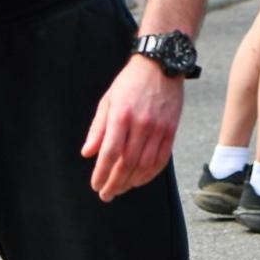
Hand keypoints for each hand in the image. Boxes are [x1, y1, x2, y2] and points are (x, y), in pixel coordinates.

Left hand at [80, 56, 183, 201]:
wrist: (160, 64)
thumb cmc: (130, 82)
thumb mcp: (107, 100)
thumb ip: (98, 129)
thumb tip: (88, 153)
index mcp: (121, 116)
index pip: (110, 153)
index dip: (102, 173)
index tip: (96, 185)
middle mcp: (141, 124)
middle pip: (127, 164)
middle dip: (115, 183)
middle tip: (106, 195)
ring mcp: (159, 128)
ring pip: (145, 165)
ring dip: (131, 182)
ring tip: (121, 189)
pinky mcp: (171, 130)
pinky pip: (162, 159)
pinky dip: (151, 174)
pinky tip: (140, 180)